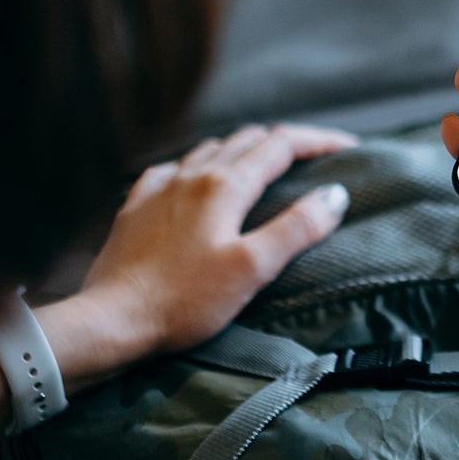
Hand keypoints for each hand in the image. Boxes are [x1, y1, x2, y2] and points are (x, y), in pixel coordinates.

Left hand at [79, 123, 357, 356]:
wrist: (110, 320)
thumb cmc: (184, 300)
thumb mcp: (252, 269)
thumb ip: (297, 228)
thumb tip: (335, 194)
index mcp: (225, 185)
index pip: (282, 144)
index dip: (319, 141)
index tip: (348, 147)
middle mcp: (192, 174)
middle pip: (249, 139)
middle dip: (288, 143)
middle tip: (315, 159)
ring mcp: (160, 186)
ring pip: (212, 149)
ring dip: (246, 150)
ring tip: (266, 167)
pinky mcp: (137, 205)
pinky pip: (177, 168)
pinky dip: (203, 166)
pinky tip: (200, 182)